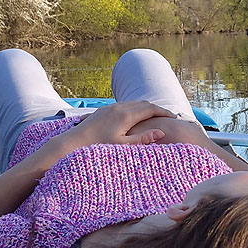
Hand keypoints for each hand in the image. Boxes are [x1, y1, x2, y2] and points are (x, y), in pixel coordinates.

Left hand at [54, 100, 175, 153]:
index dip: (164, 112)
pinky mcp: (104, 109)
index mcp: (126, 116)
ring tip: (155, 116)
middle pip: (144, 103)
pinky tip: (137, 116)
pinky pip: (125, 104)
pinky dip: (135, 108)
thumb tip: (161, 133)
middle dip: (157, 109)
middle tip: (168, 117)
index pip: (151, 109)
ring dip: (146, 107)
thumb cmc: (97, 146)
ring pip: (134, 102)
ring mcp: (111, 107)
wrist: (74, 140)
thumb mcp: (122, 145)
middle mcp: (119, 108)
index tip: (174, 118)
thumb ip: (142, 139)